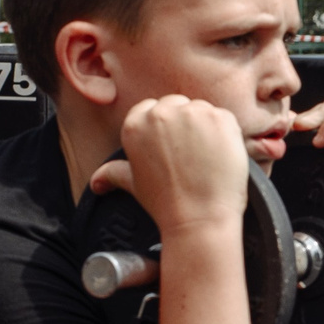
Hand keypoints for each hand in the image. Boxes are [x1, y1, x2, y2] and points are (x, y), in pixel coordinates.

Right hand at [93, 95, 250, 234]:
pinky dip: (225, 134)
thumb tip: (97, 182)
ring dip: (206, 128)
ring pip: (201, 110)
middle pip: (177, 105)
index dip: (164, 129)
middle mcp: (161, 113)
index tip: (172, 148)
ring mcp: (193, 113)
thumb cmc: (167, 204)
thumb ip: (114, 173)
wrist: (200, 219)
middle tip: (190, 156)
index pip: (152, 109)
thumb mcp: (134, 185)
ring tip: (206, 158)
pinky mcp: (220, 118)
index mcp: (135, 124)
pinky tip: (220, 156)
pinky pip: (224, 117)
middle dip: (184, 125)